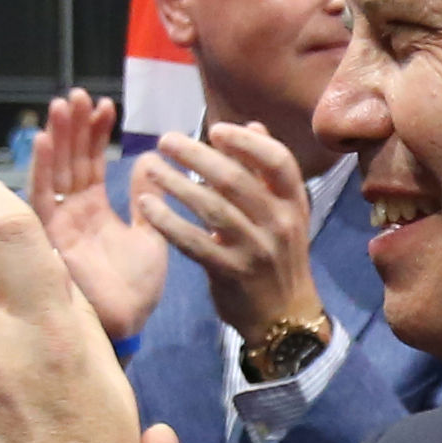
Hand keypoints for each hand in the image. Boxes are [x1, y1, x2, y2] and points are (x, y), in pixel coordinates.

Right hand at [28, 89, 166, 342]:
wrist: (130, 324)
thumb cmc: (138, 290)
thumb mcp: (152, 235)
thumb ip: (147, 199)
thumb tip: (147, 160)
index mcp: (94, 212)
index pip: (89, 163)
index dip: (94, 134)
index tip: (105, 105)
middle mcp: (70, 215)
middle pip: (66, 162)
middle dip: (70, 128)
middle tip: (76, 95)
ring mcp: (56, 226)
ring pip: (51, 174)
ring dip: (55, 139)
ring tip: (62, 106)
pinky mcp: (47, 240)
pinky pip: (38, 200)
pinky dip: (39, 170)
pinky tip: (42, 140)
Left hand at [133, 123, 321, 338]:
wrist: (285, 317)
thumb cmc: (279, 256)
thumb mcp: (285, 213)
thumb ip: (266, 172)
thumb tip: (253, 125)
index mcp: (293, 202)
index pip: (277, 160)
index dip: (245, 141)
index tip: (214, 129)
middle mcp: (278, 222)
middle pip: (235, 179)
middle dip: (196, 155)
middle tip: (166, 140)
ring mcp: (254, 249)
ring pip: (211, 208)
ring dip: (176, 184)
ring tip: (150, 167)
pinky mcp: (230, 272)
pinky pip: (194, 242)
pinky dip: (169, 222)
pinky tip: (147, 206)